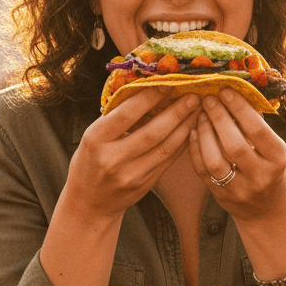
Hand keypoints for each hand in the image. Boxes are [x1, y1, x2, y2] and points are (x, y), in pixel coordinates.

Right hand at [64, 87, 201, 220]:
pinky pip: (168, 160)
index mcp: (96, 139)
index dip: (150, 97)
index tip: (168, 83)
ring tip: (196, 109)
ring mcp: (130, 174)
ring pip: (166, 147)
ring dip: (185, 126)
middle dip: (177, 112)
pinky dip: (182, 143)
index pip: (127, 113)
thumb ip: (116, 116)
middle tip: (193, 95)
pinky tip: (190, 129)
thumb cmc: (90, 160)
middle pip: (153, 132)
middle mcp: (113, 158)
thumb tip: (147, 88)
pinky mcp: (144, 185)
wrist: (89, 202)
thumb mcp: (93, 135)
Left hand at [187, 88, 285, 222]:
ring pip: (214, 160)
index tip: (226, 91)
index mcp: (278, 159)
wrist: (265, 209)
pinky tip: (193, 131)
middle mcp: (260, 176)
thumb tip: (236, 90)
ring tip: (200, 114)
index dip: (239, 108)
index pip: (257, 130)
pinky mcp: (220, 196)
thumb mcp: (273, 148)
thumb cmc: (269, 168)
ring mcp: (239, 190)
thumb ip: (257, 124)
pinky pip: (202, 171)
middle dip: (218, 118)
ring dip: (204, 132)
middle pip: (234, 145)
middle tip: (208, 98)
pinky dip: (195, 148)